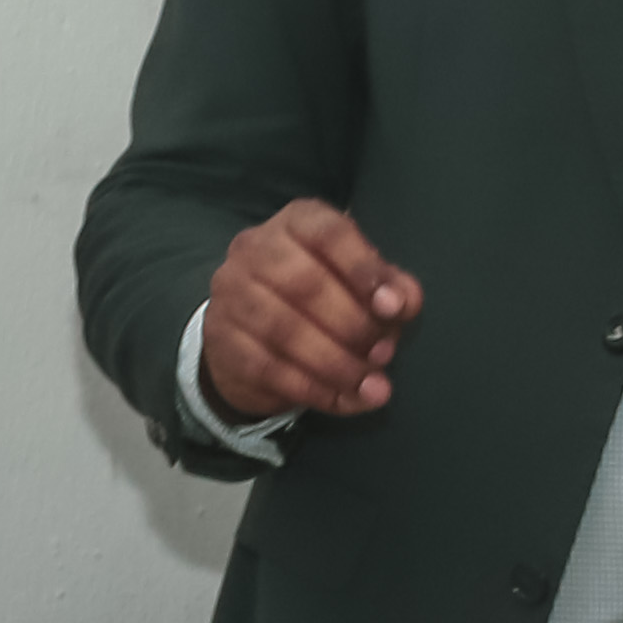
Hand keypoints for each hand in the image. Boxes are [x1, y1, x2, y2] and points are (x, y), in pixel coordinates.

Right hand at [197, 198, 416, 424]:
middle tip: (384, 354)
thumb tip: (403, 302)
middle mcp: (254, 249)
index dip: (363, 270)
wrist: (251, 331)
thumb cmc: (320, 298)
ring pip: (283, 329)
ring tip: (373, 386)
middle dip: (352, 325)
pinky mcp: (219, 338)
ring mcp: (230, 293)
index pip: (328, 233)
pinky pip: (267, 367)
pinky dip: (313, 388)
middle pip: (303, 284)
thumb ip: (390, 287)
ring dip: (336, 364)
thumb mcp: (361, 283)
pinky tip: (344, 399)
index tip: (392, 308)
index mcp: (296, 224)